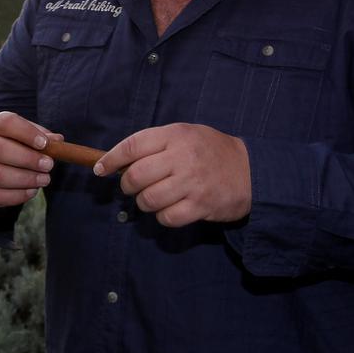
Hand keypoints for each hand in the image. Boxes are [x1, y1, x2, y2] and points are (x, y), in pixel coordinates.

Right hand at [0, 111, 55, 206]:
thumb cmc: (16, 142)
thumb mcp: (28, 133)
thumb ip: (43, 136)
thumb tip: (57, 140)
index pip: (6, 123)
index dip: (26, 133)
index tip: (44, 144)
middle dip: (27, 159)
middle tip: (48, 165)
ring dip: (25, 179)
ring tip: (44, 179)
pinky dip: (17, 196)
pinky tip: (32, 191)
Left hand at [94, 123, 251, 226]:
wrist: (252, 171)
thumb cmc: (211, 152)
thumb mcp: (186, 135)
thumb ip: (157, 144)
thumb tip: (119, 162)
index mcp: (176, 135)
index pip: (133, 145)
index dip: (111, 159)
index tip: (100, 169)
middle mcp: (183, 157)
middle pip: (136, 175)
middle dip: (127, 185)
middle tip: (132, 187)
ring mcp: (192, 182)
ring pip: (148, 199)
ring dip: (144, 203)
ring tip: (153, 198)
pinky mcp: (201, 205)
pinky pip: (167, 217)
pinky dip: (163, 217)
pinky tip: (171, 209)